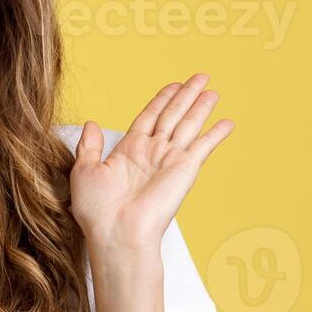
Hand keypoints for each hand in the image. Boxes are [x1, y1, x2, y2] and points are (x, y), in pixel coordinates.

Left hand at [70, 74, 235, 249]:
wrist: (116, 233)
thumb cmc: (98, 211)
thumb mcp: (84, 171)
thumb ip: (89, 146)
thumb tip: (91, 124)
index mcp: (129, 151)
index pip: (150, 116)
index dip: (162, 99)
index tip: (174, 85)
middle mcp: (152, 153)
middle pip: (173, 114)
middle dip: (186, 95)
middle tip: (200, 77)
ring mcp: (170, 160)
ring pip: (188, 124)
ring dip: (201, 106)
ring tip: (212, 90)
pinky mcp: (185, 169)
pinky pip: (203, 146)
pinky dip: (216, 133)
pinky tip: (227, 122)